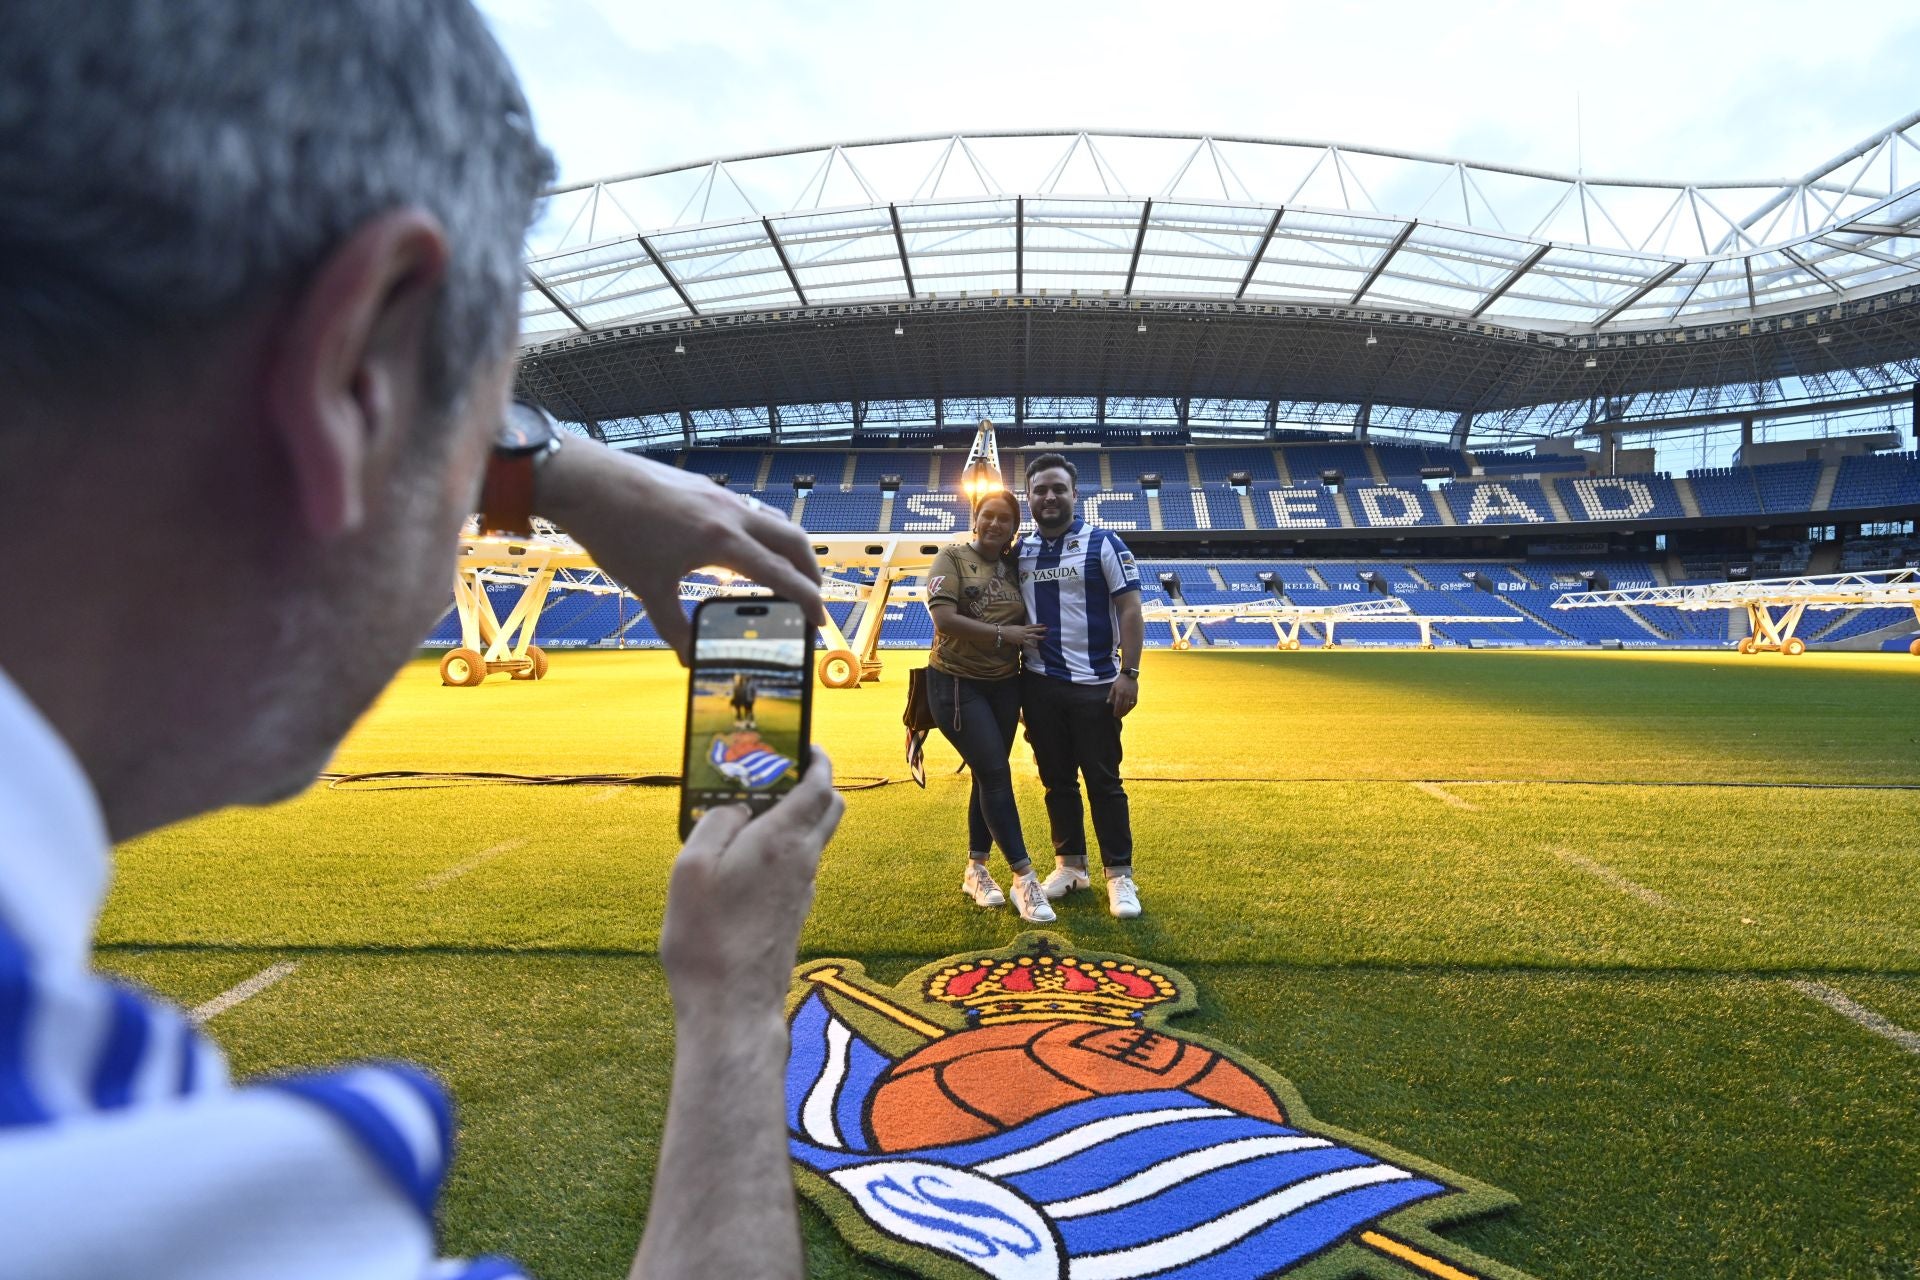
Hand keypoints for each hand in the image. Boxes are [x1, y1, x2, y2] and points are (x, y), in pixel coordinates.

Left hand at [535, 439, 824, 659]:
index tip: (819, 622)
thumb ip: (674, 625)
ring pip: (773, 519)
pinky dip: (762, 531)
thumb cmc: (615, 531)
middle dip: (810, 570)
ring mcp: (719, 495)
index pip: (781, 574)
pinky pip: (749, 509)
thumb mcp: (647, 586)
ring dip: (789, 546)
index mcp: (724, 542)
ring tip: (785, 570)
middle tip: (812, 597)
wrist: (586, 480)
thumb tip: (690, 658)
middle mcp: (731, 514)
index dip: (806, 600)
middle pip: (793, 540)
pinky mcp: (704, 487)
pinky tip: (742, 544)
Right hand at [659, 750, 843, 1020]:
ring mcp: (803, 891)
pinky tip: (746, 860)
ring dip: (795, 818)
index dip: (816, 757)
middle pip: (830, 808)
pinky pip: (798, 866)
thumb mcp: (691, 868)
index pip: (820, 784)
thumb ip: (715, 824)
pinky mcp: (794, 914)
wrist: (732, 1008)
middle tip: (780, 773)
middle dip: (814, 782)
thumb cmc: (707, 939)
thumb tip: (736, 807)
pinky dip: (783, 850)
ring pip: (814, 838)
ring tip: (750, 815)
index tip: (804, 743)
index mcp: (782, 841)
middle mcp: (803, 862)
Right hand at [1002, 623, 1046, 647]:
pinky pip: (1028, 643)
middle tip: (1047, 629)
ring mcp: (1023, 636)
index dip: (1038, 625)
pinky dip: (1032, 645)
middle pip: (1034, 630)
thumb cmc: (1008, 629)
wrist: (1004, 632)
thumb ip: (1021, 628)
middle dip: (1041, 629)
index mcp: (1023, 627)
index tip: (1043, 624)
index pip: (1032, 625)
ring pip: (1033, 636)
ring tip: (1045, 637)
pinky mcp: (1021, 640)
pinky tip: (1036, 647)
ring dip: (1039, 637)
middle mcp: (1024, 631)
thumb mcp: (1016, 627)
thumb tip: (1023, 629)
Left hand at [1107, 672, 1137, 718]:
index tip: (1114, 715)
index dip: (1116, 711)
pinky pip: (1134, 703)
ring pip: (1129, 706)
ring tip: (1122, 715)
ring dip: (1126, 712)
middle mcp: (1126, 695)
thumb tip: (1107, 703)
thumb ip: (1111, 695)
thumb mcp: (1113, 687)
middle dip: (1120, 713)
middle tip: (1118, 717)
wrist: (1129, 675)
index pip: (1118, 704)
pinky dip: (1131, 708)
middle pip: (1123, 707)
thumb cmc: (1120, 681)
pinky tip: (1128, 710)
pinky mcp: (1135, 695)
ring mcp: (1132, 695)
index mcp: (1120, 693)